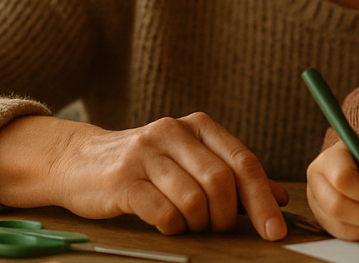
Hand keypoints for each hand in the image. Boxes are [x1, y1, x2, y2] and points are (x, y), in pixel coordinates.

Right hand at [0, 113, 289, 238]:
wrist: (79, 161)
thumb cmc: (145, 166)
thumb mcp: (191, 162)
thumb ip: (234, 177)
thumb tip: (280, 197)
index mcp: (198, 126)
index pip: (243, 162)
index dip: (263, 200)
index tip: (275, 231)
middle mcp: (173, 132)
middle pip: (222, 182)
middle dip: (228, 216)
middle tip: (220, 229)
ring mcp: (145, 153)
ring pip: (194, 198)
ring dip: (198, 223)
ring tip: (189, 225)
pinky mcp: (121, 179)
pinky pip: (162, 211)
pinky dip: (172, 225)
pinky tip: (167, 224)